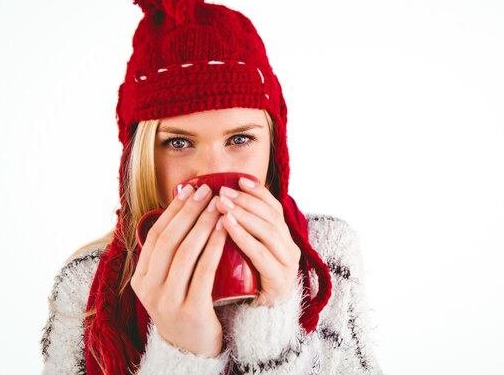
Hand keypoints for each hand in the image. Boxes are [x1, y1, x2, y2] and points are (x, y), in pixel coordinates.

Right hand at [131, 184, 225, 356]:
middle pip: (170, 240)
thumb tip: (183, 208)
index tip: (191, 189)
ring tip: (219, 205)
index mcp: (141, 277)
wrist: (193, 350)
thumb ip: (170, 253)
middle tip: (208, 190)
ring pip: (185, 253)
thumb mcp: (168, 281)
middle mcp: (149, 289)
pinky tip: (225, 231)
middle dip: (190, 211)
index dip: (174, 210)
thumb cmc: (186, 305)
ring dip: (203, 224)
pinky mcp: (190, 310)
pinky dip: (214, 247)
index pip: (157, 235)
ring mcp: (167, 301)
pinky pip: (203, 272)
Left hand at [216, 177, 301, 305]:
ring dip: (243, 214)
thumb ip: (238, 232)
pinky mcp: (279, 282)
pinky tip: (226, 226)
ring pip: (269, 232)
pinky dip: (243, 237)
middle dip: (246, 201)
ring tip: (221, 204)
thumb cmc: (245, 285)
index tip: (238, 180)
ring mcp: (287, 265)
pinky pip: (262, 255)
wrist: (255, 323)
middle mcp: (290, 249)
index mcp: (283, 239)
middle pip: (271, 216)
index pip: (274, 208)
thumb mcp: (243, 254)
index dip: (258, 193)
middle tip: (222, 192)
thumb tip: (214, 202)